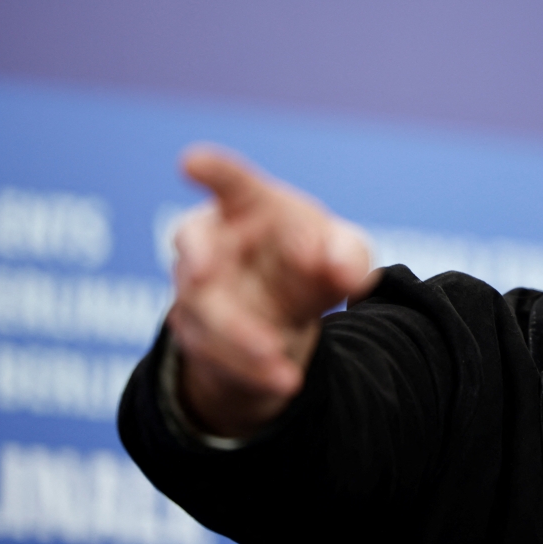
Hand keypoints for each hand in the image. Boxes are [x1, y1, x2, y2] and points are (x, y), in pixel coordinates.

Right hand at [167, 145, 375, 437]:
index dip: (212, 171)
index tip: (191, 163)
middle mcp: (213, 241)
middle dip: (196, 260)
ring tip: (274, 352)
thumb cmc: (311, 258)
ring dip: (237, 334)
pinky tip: (283, 381)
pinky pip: (215, 354)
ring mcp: (197, 289)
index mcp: (249, 205)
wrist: (289, 310)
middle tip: (203, 277)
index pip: (230, 181)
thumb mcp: (343, 253)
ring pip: (203, 310)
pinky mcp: (199, 334)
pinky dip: (250, 370)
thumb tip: (344, 271)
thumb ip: (350, 255)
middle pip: (195, 244)